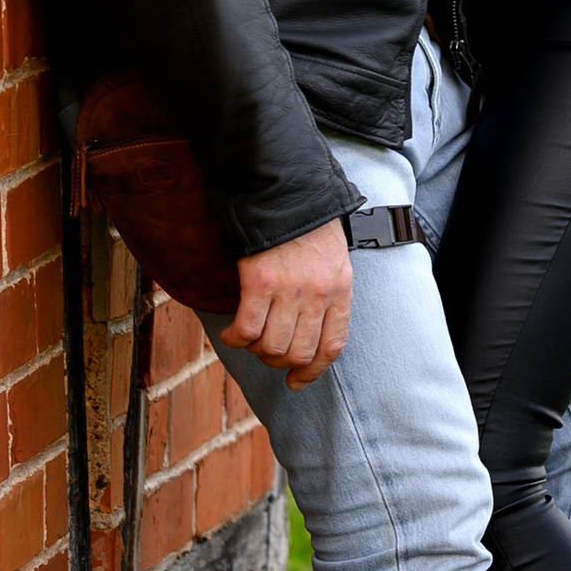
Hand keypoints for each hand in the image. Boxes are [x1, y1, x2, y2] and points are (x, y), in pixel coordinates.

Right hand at [231, 218, 353, 386]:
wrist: (283, 189)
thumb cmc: (307, 223)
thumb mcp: (333, 259)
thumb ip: (328, 293)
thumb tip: (311, 330)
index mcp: (340, 288)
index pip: (331, 346)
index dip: (312, 371)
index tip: (296, 380)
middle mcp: (319, 293)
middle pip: (299, 352)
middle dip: (278, 361)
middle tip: (264, 351)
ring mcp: (291, 289)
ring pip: (271, 347)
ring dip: (255, 350)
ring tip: (247, 339)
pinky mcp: (260, 282)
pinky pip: (247, 329)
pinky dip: (235, 338)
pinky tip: (230, 333)